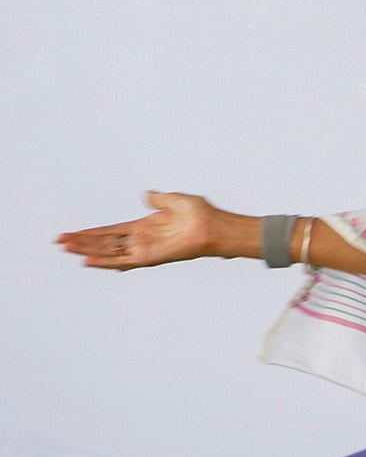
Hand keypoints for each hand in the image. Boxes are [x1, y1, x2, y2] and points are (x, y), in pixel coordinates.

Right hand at [57, 191, 220, 270]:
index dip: (91, 232)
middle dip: (82, 242)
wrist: (214, 225)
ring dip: (88, 251)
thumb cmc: (200, 214)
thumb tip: (147, 195)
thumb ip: (158, 199)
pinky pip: (123, 261)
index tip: (71, 233)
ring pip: (109, 252)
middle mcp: (141, 239)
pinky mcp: (150, 257)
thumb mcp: (174, 200)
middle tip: (60, 241)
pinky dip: (106, 261)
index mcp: (144, 227)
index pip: (110, 231)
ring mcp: (144, 249)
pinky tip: (89, 261)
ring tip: (68, 249)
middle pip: (105, 242)